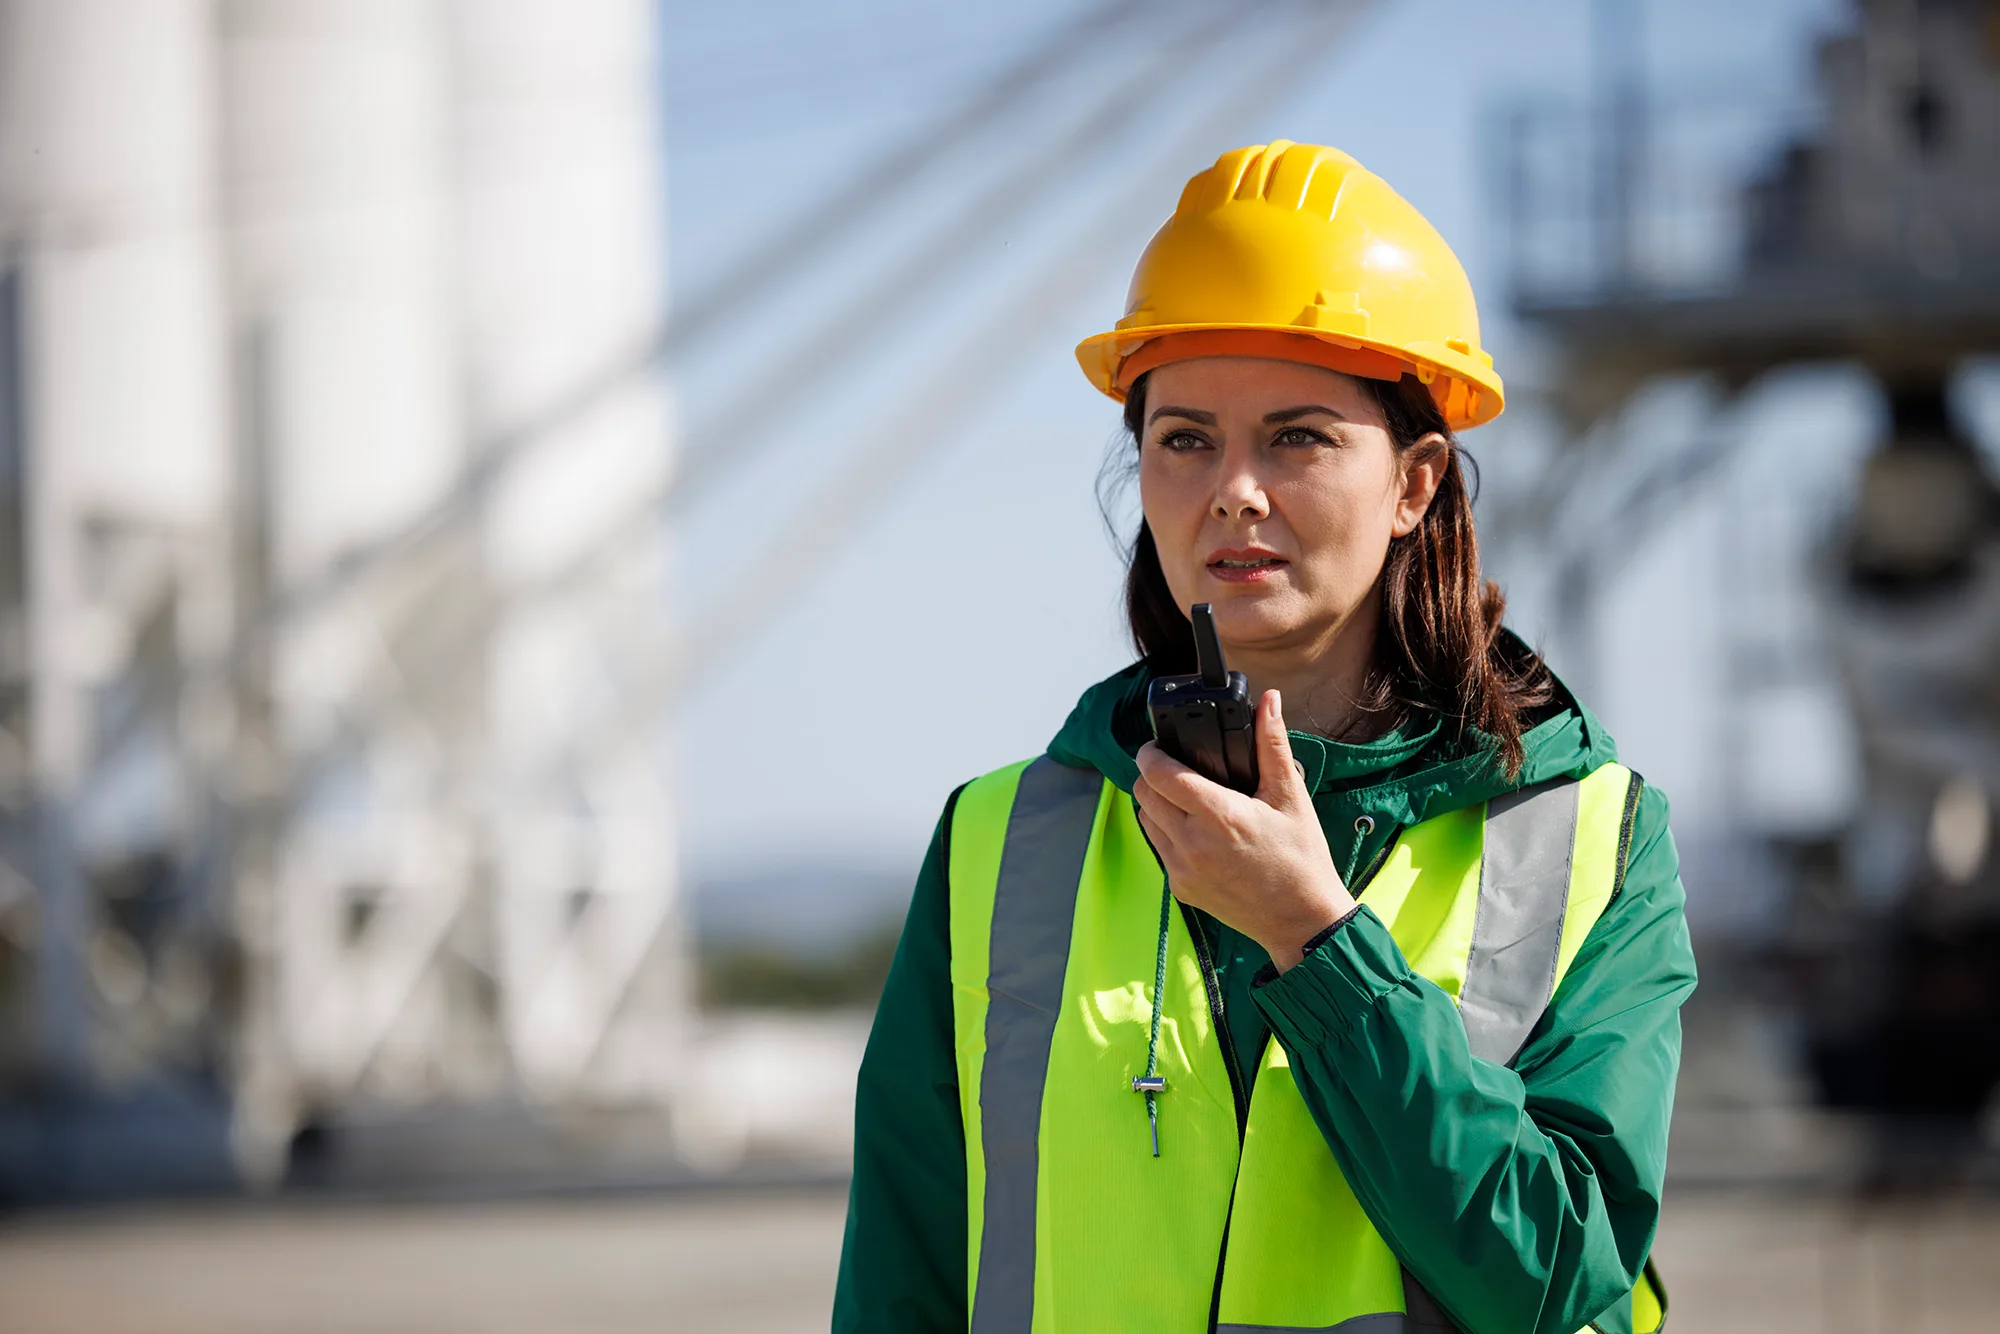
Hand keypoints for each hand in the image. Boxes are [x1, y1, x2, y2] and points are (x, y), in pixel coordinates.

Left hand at [1133, 689, 1356, 972]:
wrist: (1302, 920)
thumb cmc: (1301, 858)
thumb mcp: (1290, 796)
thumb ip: (1272, 744)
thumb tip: (1269, 701)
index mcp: (1219, 815)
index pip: (1159, 773)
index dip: (1151, 752)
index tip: (1157, 744)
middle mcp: (1192, 844)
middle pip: (1143, 793)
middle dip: (1152, 775)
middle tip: (1174, 767)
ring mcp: (1182, 870)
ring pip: (1145, 820)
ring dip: (1156, 804)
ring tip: (1185, 797)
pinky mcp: (1180, 889)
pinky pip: (1158, 848)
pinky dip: (1166, 832)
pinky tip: (1193, 828)